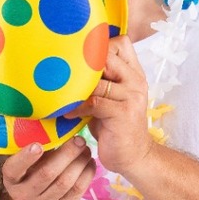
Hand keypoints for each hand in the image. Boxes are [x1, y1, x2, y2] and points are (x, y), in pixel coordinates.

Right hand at [0, 137, 95, 199]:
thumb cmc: (33, 182)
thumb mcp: (27, 169)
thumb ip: (37, 152)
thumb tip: (56, 124)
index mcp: (12, 180)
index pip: (13, 169)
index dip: (25, 157)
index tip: (37, 145)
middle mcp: (24, 196)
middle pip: (47, 173)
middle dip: (66, 154)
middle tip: (78, 139)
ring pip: (66, 182)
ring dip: (79, 162)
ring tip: (86, 148)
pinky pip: (78, 190)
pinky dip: (87, 173)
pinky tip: (90, 162)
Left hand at [73, 36, 153, 175]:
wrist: (134, 157)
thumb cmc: (115, 126)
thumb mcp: (109, 98)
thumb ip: (99, 80)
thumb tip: (68, 64)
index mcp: (134, 73)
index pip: (120, 42)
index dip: (99, 45)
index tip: (79, 57)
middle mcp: (136, 81)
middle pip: (107, 55)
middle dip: (83, 65)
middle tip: (65, 75)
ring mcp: (132, 96)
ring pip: (97, 80)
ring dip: (75, 88)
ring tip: (62, 96)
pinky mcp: (124, 113)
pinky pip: (94, 101)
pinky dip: (77, 107)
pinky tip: (69, 113)